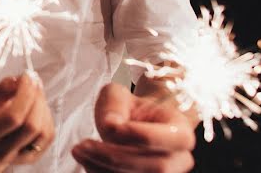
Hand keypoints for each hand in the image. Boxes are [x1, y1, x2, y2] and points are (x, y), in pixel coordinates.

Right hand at [0, 73, 54, 167]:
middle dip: (36, 98)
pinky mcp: (35, 157)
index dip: (24, 94)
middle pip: (32, 125)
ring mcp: (22, 156)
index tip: (26, 76)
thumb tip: (19, 80)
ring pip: (44, 131)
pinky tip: (39, 106)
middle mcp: (5, 150)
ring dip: (43, 106)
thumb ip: (0, 90)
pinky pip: (49, 135)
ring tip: (36, 92)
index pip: (13, 117)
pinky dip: (47, 116)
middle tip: (34, 81)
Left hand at [72, 82, 194, 172]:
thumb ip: (115, 104)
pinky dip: (100, 172)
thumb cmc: (128, 109)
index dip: (141, 134)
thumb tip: (112, 125)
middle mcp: (180, 158)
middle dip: (117, 156)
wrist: (131, 125)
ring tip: (79, 149)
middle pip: (156, 166)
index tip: (111, 125)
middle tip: (85, 143)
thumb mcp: (117, 94)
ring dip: (104, 166)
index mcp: (180, 130)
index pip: (173, 138)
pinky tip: (85, 159)